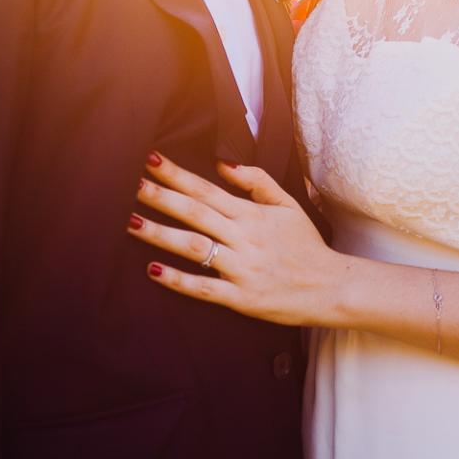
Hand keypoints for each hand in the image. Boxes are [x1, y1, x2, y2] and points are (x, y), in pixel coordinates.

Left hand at [129, 151, 345, 327]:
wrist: (332, 288)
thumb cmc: (306, 246)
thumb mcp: (287, 205)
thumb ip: (256, 181)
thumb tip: (223, 162)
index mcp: (252, 215)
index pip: (207, 190)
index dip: (178, 175)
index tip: (151, 161)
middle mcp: (244, 238)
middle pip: (195, 213)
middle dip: (160, 198)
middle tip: (127, 185)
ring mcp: (242, 268)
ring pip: (195, 247)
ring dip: (161, 234)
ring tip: (132, 223)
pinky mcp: (242, 298)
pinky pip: (205, 288)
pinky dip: (179, 280)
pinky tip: (153, 270)